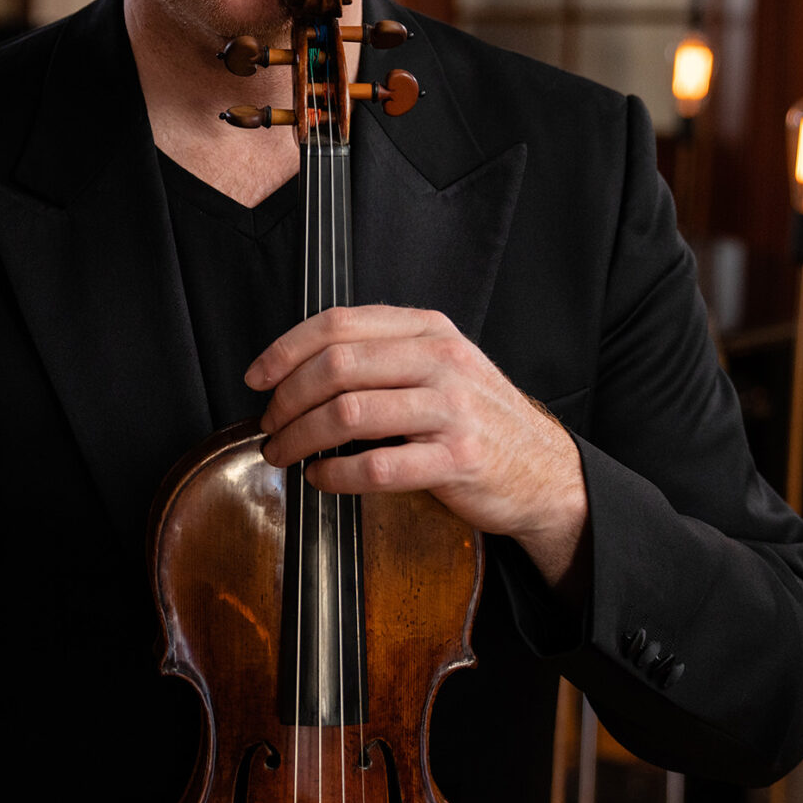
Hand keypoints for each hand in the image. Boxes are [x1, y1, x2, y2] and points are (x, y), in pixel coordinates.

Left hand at [247, 305, 589, 589]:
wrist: (544, 470)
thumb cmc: (478, 419)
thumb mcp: (439, 366)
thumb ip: (383, 355)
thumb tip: (300, 368)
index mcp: (428, 330)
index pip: (339, 324)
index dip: (286, 350)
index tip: (258, 376)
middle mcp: (440, 361)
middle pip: (335, 366)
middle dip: (287, 398)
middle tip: (270, 422)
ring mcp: (451, 409)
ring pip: (348, 413)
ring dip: (300, 437)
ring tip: (285, 451)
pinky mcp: (457, 459)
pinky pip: (377, 466)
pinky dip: (335, 474)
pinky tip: (321, 477)